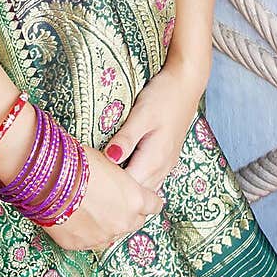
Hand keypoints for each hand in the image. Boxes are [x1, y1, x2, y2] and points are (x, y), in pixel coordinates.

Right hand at [38, 144, 164, 254]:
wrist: (50, 178)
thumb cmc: (80, 162)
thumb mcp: (109, 165)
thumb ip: (120, 182)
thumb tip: (116, 186)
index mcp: (135, 199)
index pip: (154, 205)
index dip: (148, 200)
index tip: (143, 198)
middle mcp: (123, 222)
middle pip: (135, 222)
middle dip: (128, 213)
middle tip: (113, 201)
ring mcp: (102, 237)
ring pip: (112, 234)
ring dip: (106, 224)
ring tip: (90, 208)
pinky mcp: (80, 245)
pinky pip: (89, 241)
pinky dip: (85, 231)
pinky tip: (74, 217)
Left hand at [102, 58, 208, 194]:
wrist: (187, 84)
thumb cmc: (163, 96)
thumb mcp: (142, 114)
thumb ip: (126, 138)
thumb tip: (109, 159)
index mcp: (154, 159)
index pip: (129, 187)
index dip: (109, 187)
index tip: (90, 180)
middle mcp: (163, 167)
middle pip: (137, 193)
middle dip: (117, 193)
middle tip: (93, 183)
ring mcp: (167, 164)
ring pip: (146, 188)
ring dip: (128, 189)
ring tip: (105, 182)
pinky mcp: (167, 157)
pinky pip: (151, 180)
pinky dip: (138, 182)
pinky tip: (124, 174)